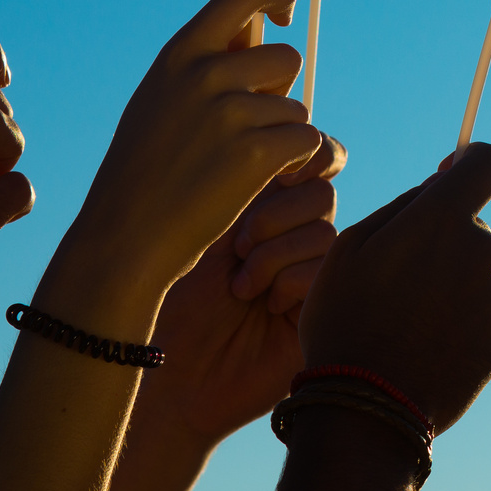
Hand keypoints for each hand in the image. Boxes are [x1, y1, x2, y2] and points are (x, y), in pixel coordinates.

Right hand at [57, 0, 321, 302]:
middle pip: (286, 58)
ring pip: (296, 109)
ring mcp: (232, 112)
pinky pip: (306, 141)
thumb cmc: (142, 174)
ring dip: (280, 136)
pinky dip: (292, 163)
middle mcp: (206, 73)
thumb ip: (202, 65)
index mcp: (180, 54)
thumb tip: (258, 32)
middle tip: (249, 129)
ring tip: (235, 165)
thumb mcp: (159, 101)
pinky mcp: (258, 153)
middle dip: (280, 93)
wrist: (126, 238)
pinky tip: (255, 182)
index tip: (284, 17)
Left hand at [140, 144, 347, 451]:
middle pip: (320, 190)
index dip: (300, 157)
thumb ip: (236, 176)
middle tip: (237, 243)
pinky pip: (325, 271)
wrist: (165, 370)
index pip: (308, 159)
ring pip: (324, 230)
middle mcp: (290, 235)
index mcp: (263, 205)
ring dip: (276, 252)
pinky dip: (290, 281)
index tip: (270, 172)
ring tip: (240, 283)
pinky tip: (259, 302)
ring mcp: (309, 272)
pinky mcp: (319, 309)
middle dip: (276, 211)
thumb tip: (269, 120)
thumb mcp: (201, 224)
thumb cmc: (168, 299)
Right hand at [297, 144, 490, 434]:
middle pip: (474, 226)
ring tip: (408, 324)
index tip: (453, 174)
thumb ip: (402, 206)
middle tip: (400, 280)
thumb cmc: (346, 322)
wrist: (367, 408)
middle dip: (445, 240)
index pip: (490, 161)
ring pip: (478, 272)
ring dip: (453, 286)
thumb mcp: (348, 249)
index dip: (472, 162)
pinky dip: (464, 322)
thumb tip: (442, 182)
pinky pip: (487, 312)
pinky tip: (429, 347)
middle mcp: (480, 248)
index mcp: (440, 217)